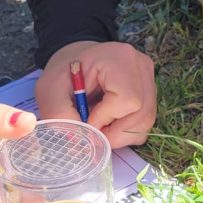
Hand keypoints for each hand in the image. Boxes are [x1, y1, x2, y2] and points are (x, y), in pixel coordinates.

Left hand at [35, 40, 155, 146]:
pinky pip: (145, 125)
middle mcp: (141, 68)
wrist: (76, 62)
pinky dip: (125, 132)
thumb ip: (60, 115)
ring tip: (98, 124)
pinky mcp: (151, 95)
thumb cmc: (64, 74)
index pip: (127, 100)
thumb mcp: (50, 91)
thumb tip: (78, 143)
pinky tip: (109, 122)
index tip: (86, 120)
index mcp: (120, 58)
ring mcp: (150, 81)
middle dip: (113, 132)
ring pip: (145, 123)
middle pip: (141, 114)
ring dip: (119, 134)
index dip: (105, 118)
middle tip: (91, 130)